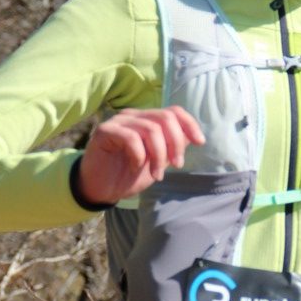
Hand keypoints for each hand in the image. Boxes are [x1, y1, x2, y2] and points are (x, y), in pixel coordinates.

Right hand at [77, 106, 204, 203]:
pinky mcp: (105, 131)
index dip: (190, 124)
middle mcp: (134, 116)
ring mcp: (119, 121)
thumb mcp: (158, 162)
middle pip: (165, 118)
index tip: (200, 142)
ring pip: (151, 129)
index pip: (174, 111)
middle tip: (176, 166)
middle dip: (175, 144)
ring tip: (157, 175)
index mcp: (147, 120)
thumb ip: (173, 148)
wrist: (101, 189)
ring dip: (159, 156)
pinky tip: (135, 167)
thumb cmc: (128, 174)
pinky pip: (131, 138)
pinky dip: (139, 156)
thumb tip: (193, 137)